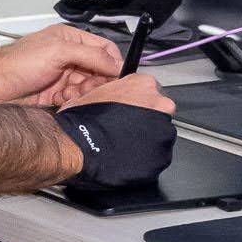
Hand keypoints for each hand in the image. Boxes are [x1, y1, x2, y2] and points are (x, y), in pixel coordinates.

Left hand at [0, 19, 123, 105]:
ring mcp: (61, 76)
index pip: (104, 48)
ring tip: (68, 93)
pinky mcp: (55, 94)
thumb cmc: (18, 63)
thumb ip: (91, 55)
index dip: (113, 62)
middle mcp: (68, 56)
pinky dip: (73, 101)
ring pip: (87, 87)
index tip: (116, 77)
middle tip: (87, 87)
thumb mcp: (60, 51)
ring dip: (83, 92)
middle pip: (98, 70)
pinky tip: (61, 100)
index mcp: (70, 39)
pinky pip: (75, 99)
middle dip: (96, 81)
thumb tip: (116, 64)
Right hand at [52, 93, 178, 186]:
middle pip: (159, 112)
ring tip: (124, 145)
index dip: (138, 103)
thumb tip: (115, 98)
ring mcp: (164, 131)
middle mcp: (160, 104)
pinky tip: (128, 157)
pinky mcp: (162, 155)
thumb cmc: (81, 120)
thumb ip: (113, 92)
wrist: (77, 145)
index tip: (131, 111)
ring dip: (147, 140)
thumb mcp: (93, 93)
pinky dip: (146, 158)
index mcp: (144, 84)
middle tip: (125, 130)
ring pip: (160, 135)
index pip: (150, 91)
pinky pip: (157, 156)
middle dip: (145, 121)